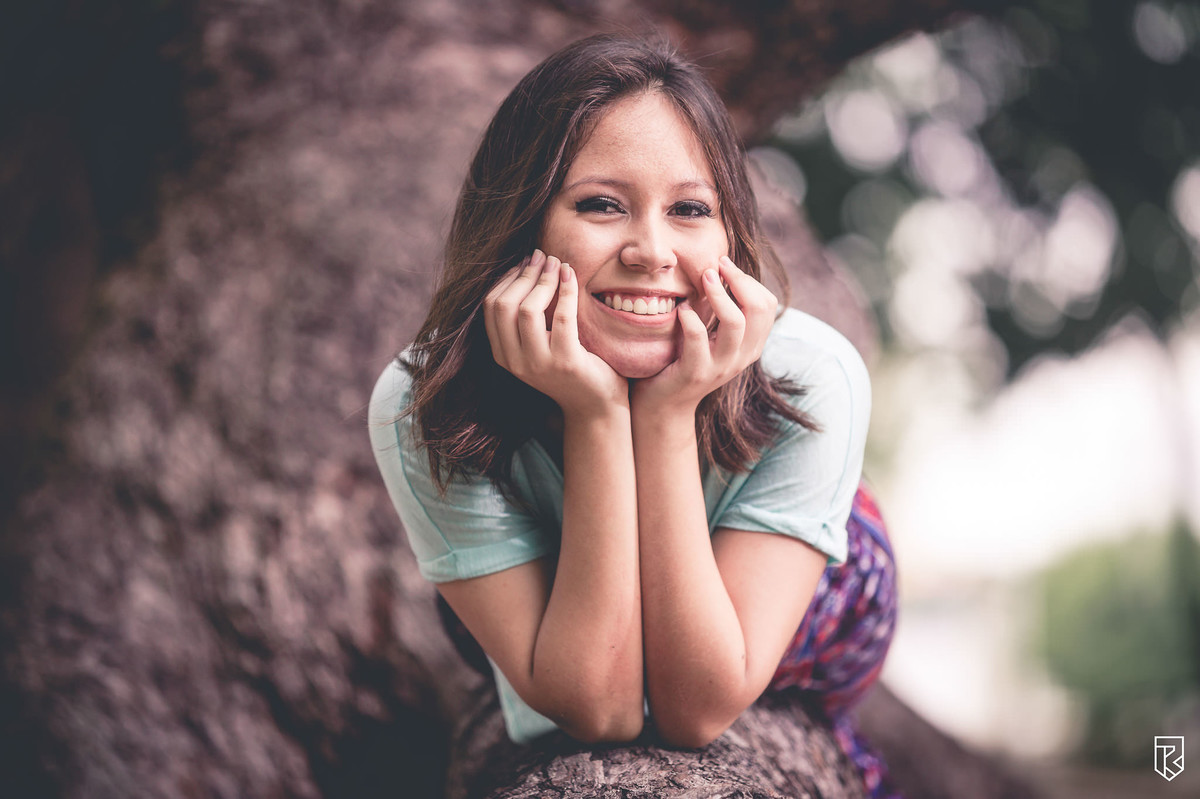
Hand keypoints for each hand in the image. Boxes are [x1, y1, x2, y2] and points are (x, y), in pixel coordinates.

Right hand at [484, 250, 628, 416]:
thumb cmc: (570, 367)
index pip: (491, 307)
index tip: (526, 263)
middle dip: (524, 274)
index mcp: (503, 354)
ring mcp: (539, 364)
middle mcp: (515, 362)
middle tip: (543, 257)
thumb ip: (527, 318)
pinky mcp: (566, 363)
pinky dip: (566, 289)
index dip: (507, 279)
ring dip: (544, 280)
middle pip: (504, 305)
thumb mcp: (539, 344)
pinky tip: (572, 275)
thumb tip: (527, 266)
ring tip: (558, 263)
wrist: (595, 406)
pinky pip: (563, 317)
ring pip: (528, 310)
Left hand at [632, 256, 776, 415]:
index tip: (724, 265)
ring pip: (735, 323)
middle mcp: (742, 357)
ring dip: (718, 294)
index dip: (748, 280)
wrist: (664, 405)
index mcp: (750, 345)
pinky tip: (681, 310)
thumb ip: (720, 310)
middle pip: (758, 309)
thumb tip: (720, 269)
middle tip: (715, 266)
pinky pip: (698, 338)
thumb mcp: (710, 335)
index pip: (767, 305)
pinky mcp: (695, 373)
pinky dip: (690, 318)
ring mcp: (721, 367)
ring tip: (703, 278)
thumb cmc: (684, 360)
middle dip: (738, 280)